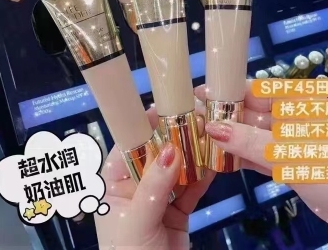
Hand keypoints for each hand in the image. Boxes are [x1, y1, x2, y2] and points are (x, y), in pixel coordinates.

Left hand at [95, 105, 214, 249]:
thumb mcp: (138, 219)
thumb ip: (154, 185)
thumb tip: (172, 148)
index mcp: (113, 182)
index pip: (127, 146)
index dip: (144, 126)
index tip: (164, 108)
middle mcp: (134, 184)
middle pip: (156, 153)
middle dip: (175, 138)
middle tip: (195, 119)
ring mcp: (157, 196)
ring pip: (176, 168)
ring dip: (192, 154)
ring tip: (208, 135)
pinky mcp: (176, 209)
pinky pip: (190, 188)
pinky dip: (202, 176)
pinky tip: (214, 162)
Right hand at [195, 82, 327, 249]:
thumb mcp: (291, 152)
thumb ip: (250, 141)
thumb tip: (212, 127)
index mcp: (297, 102)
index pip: (255, 90)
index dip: (226, 90)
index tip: (199, 93)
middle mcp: (289, 118)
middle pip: (249, 113)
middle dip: (222, 116)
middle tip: (191, 119)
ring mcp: (287, 142)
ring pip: (250, 136)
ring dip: (227, 138)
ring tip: (197, 138)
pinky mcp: (286, 164)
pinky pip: (257, 156)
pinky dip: (239, 158)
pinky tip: (218, 158)